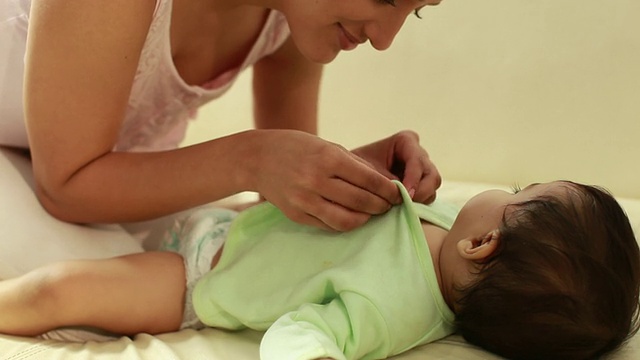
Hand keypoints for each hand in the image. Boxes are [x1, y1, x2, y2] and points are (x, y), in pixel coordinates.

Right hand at [246, 130, 400, 230]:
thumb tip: (383, 184)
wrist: (257, 158)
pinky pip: (328, 225)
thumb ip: (354, 165)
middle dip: (381, 206)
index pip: (369, 180)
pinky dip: (345, 223)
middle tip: (389, 205)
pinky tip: (352, 217)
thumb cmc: (297, 147)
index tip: (398, 194)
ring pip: (346, 220)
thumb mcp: (327, 145)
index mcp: (328, 158)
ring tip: (372, 214)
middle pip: (361, 201)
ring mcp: (305, 200)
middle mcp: (316, 180)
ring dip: (365, 219)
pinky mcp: (296, 215)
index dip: (389, 190)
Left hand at [351, 130, 440, 203]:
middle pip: (431, 175)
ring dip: (419, 200)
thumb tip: (401, 196)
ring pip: (432, 188)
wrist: (350, 178)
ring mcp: (422, 172)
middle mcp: (419, 155)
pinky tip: (402, 210)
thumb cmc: (356, 168)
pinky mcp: (421, 187)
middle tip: (406, 204)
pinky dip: (417, 205)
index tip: (405, 195)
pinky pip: (427, 198)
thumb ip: (385, 180)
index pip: (417, 161)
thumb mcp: (367, 171)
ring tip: (402, 208)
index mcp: (406, 141)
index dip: (413, 179)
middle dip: (421, 191)